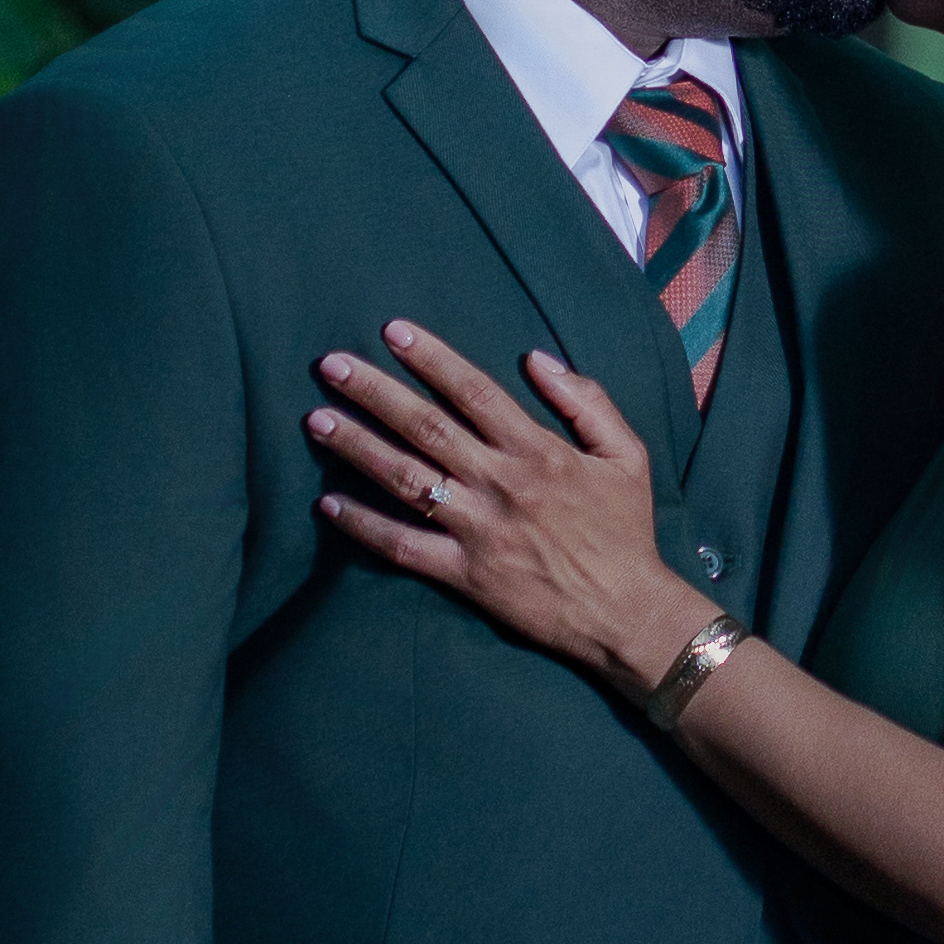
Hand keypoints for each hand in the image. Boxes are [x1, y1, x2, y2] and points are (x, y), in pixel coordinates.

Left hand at [308, 322, 705, 697]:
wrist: (626, 613)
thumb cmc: (625, 531)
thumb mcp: (626, 456)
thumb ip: (586, 402)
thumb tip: (537, 359)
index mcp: (538, 451)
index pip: (473, 391)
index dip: (431, 358)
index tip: (391, 330)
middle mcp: (501, 484)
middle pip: (426, 427)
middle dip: (374, 392)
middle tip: (330, 365)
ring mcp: (478, 530)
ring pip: (406, 480)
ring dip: (358, 448)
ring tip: (317, 421)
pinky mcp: (464, 574)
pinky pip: (404, 547)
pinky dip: (365, 525)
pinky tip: (328, 505)